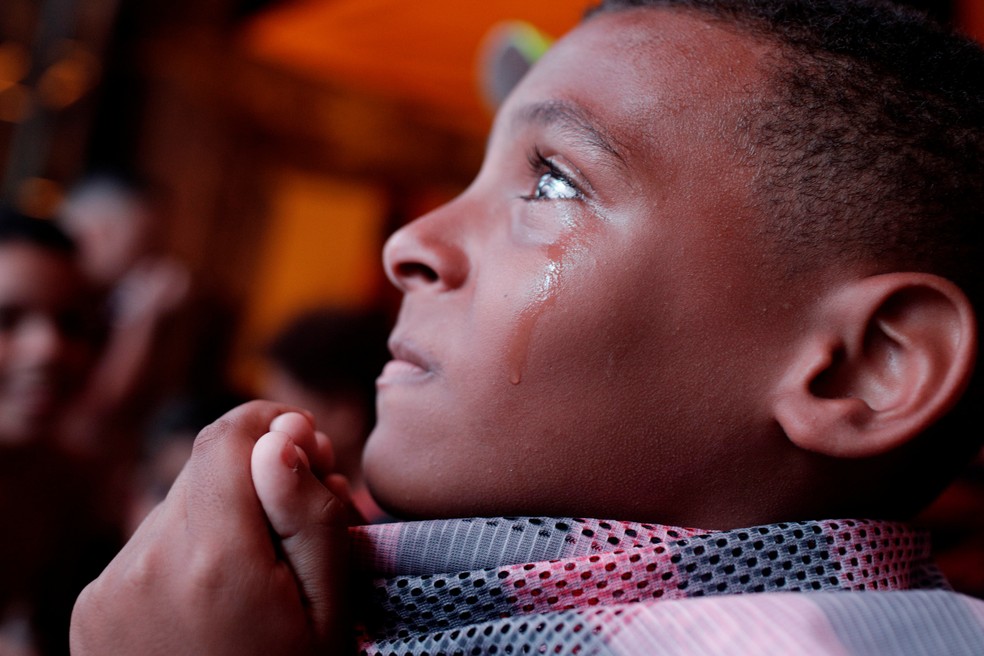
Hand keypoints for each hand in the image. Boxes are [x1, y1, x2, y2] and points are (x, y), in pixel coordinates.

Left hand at [70, 401, 351, 654]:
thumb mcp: (330, 613)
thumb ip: (309, 517)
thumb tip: (283, 433)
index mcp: (214, 559)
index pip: (229, 435)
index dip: (276, 427)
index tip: (313, 453)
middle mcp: (147, 561)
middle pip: (207, 469)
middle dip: (259, 478)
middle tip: (305, 522)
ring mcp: (109, 586)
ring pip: (180, 506)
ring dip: (225, 518)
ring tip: (263, 574)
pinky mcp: (92, 606)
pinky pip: (151, 544)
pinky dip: (189, 552)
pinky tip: (220, 597)